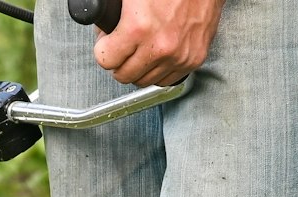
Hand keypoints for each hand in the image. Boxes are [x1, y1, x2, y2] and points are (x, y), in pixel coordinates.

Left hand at [93, 0, 225, 86]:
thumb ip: (111, 15)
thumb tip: (102, 29)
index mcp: (139, 29)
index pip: (105, 60)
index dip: (103, 49)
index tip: (107, 42)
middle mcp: (160, 46)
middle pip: (123, 75)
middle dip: (118, 62)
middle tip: (121, 48)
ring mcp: (179, 55)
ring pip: (143, 81)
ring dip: (138, 69)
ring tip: (139, 51)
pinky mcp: (194, 58)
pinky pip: (167, 80)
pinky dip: (158, 71)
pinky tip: (155, 57)